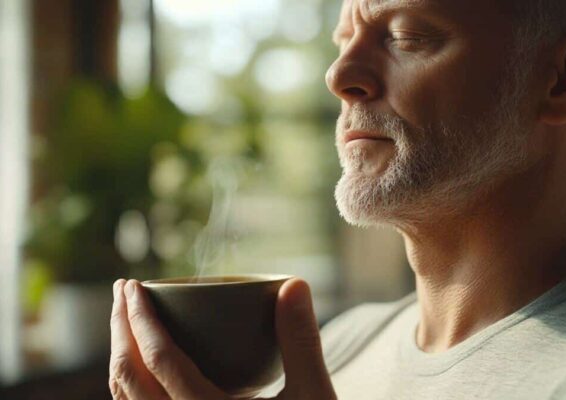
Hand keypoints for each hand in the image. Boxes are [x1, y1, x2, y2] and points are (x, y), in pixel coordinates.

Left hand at [109, 277, 336, 399]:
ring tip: (126, 322)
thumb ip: (301, 342)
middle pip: (128, 379)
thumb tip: (294, 285)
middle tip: (124, 291)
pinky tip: (141, 369)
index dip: (141, 318)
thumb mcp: (314, 398)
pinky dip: (129, 387)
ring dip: (120, 356)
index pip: (160, 361)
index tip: (135, 286)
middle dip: (120, 329)